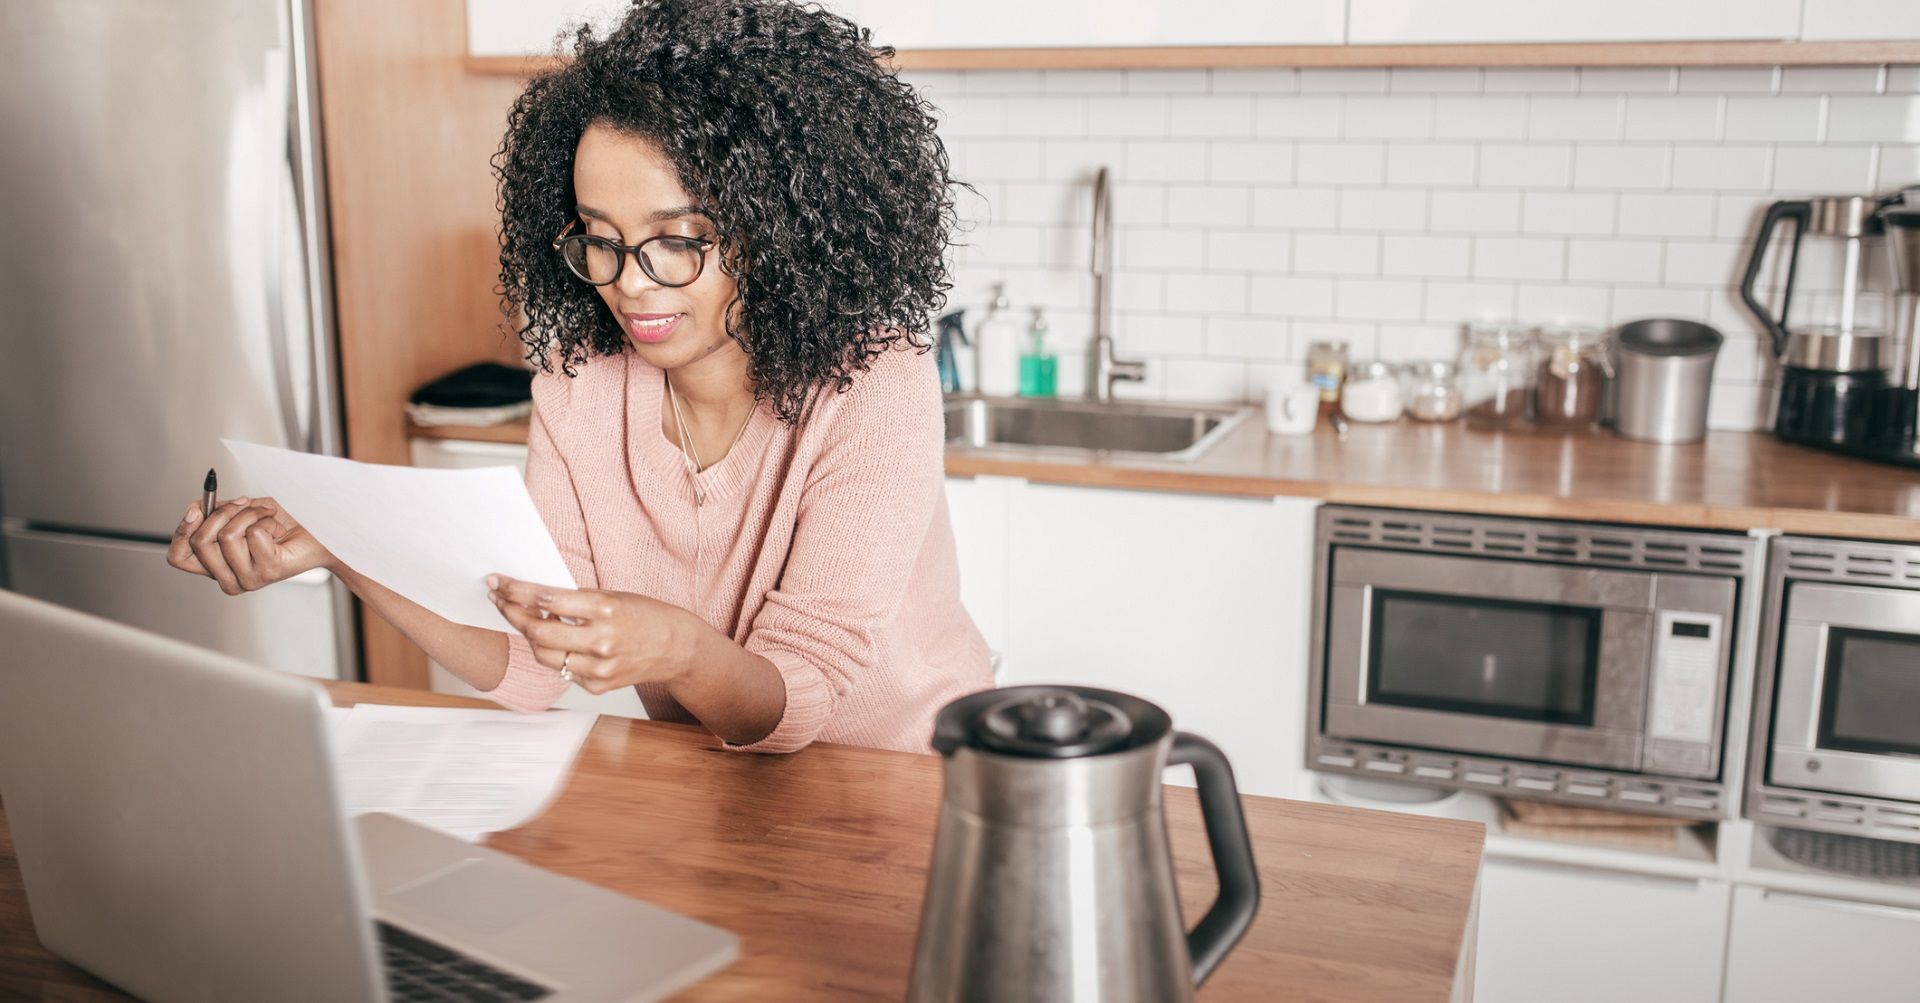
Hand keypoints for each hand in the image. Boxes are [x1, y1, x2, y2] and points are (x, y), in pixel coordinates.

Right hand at [166, 496, 337, 594]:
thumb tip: (194, 508)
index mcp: (216, 566)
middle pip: (199, 543)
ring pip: (226, 535)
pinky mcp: (267, 572)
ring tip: (267, 517)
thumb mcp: (241, 512)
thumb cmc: (284, 523)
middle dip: (221, 512)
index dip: (181, 531)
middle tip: (245, 504)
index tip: (196, 508)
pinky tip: (278, 529)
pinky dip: (265, 520)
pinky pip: (252, 534)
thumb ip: (215, 513)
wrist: (319, 530)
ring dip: (248, 514)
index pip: (178, 558)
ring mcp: (247, 579)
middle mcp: (228, 578)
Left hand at [486, 574, 695, 694]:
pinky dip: (553, 654)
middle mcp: (600, 640)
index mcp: (605, 609)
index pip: (547, 599)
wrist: (676, 648)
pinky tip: (555, 641)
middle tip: (499, 600)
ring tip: (523, 619)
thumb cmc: (646, 616)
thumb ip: (576, 601)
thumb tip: (534, 599)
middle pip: (537, 631)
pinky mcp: (596, 685)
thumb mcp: (613, 596)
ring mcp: (597, 667)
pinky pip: (561, 669)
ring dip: (528, 636)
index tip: (499, 583)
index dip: (516, 591)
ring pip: (543, 655)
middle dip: (511, 613)